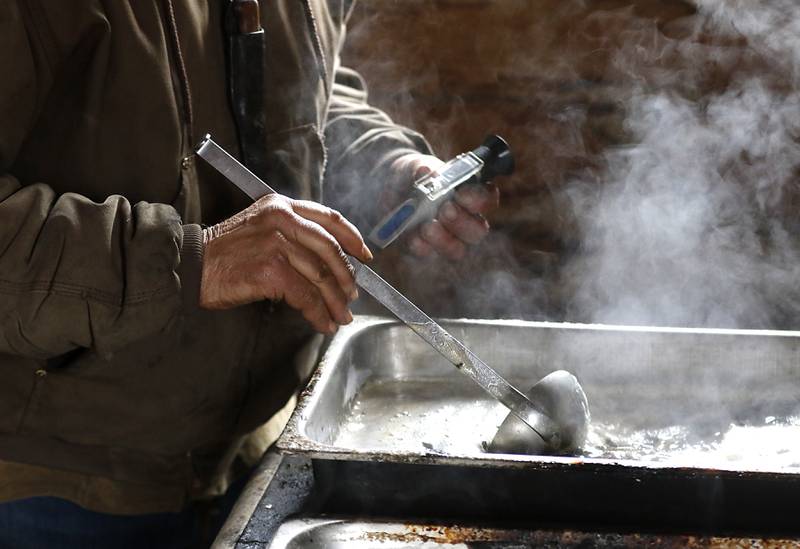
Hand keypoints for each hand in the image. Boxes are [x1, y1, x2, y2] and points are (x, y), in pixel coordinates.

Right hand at [200, 194, 372, 333]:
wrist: (191, 265)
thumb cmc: (224, 253)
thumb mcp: (259, 227)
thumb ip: (291, 234)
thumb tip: (327, 262)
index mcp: (281, 206)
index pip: (329, 218)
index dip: (352, 238)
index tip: (365, 255)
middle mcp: (282, 219)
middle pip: (331, 249)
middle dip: (346, 277)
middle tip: (351, 296)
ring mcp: (277, 243)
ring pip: (321, 276)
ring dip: (334, 302)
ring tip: (340, 316)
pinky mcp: (271, 269)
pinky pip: (306, 295)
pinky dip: (318, 312)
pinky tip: (322, 322)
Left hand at [389, 153, 499, 260]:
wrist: (389, 189)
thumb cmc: (414, 175)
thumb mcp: (417, 166)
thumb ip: (424, 169)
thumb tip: (426, 172)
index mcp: (471, 195)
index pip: (487, 199)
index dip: (479, 200)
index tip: (461, 194)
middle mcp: (465, 220)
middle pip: (478, 230)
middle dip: (462, 222)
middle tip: (446, 210)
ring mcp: (447, 239)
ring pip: (458, 250)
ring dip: (444, 240)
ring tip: (427, 226)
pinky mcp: (425, 249)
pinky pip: (429, 255)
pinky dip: (422, 247)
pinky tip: (413, 238)